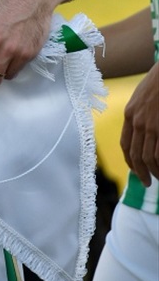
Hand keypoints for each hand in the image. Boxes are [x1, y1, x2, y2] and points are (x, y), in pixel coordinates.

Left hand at [120, 61, 158, 185]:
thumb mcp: (142, 97)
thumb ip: (139, 114)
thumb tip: (144, 131)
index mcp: (129, 114)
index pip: (125, 144)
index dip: (130, 161)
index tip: (135, 170)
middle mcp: (137, 121)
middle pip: (135, 155)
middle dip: (141, 173)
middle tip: (148, 183)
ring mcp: (150, 125)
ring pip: (149, 158)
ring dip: (155, 172)